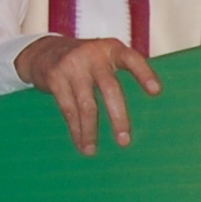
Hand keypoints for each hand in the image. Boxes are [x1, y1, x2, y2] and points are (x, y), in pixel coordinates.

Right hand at [15, 33, 158, 154]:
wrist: (44, 50)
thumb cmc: (88, 63)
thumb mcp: (105, 58)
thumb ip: (121, 75)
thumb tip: (149, 114)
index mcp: (112, 49)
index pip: (132, 59)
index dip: (144, 74)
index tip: (156, 91)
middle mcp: (93, 54)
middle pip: (110, 88)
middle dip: (118, 117)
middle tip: (124, 141)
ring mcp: (73, 65)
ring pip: (86, 104)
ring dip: (90, 131)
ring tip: (92, 152)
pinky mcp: (55, 77)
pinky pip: (68, 109)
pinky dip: (75, 129)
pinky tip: (80, 144)